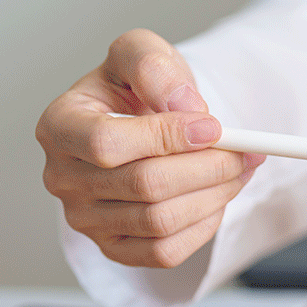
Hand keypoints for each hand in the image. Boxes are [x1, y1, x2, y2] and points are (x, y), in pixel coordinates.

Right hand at [36, 29, 263, 267]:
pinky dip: (203, 225)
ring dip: (216, 194)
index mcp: (60, 126)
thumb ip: (154, 67)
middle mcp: (62, 177)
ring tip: (239, 168)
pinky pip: (165, 252)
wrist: (141, 119)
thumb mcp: (142, 54)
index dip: (168, 137)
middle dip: (210, 167)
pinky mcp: (114, 247)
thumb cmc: (137, 88)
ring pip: (161, 221)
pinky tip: (216, 196)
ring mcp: (85, 219)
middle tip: (246, 151)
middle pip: (145, 185)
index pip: (107, 143)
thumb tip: (185, 107)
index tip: (214, 127)